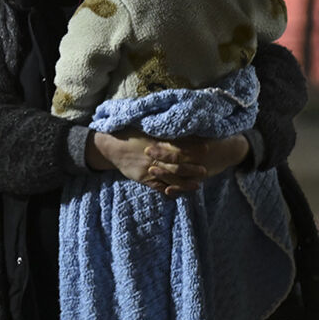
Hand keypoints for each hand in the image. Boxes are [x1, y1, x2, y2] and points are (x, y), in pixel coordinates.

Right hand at [86, 130, 205, 196]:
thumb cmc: (130, 134)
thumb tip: (181, 126)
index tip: (206, 148)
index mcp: (156, 142)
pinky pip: (157, 186)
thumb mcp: (147, 128)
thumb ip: (163, 130)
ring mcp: (148, 168)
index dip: (193, 148)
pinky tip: (177, 193)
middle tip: (205, 171)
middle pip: (176, 165)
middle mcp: (154, 156)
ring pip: (169, 178)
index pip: (178, 146)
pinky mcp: (142, 178)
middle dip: (192, 169)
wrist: (112, 146)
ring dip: (184, 183)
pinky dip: (168, 190)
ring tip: (197, 185)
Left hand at [144, 134, 249, 197]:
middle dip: (160, 159)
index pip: (177, 148)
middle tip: (146, 155)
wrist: (232, 149)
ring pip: (181, 174)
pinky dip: (178, 189)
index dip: (162, 149)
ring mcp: (200, 169)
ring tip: (151, 171)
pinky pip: (188, 185)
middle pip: (177, 161)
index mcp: (198, 145)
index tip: (149, 146)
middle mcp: (199, 158)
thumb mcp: (202, 132)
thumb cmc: (214, 136)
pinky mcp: (202, 177)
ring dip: (165, 174)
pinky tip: (167, 190)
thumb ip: (186, 131)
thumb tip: (166, 125)